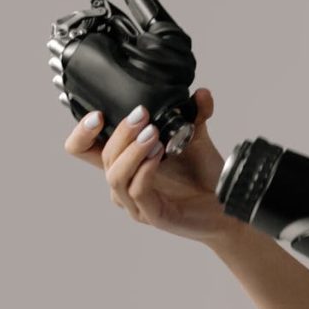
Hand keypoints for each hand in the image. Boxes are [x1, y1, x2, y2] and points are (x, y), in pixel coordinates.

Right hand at [63, 87, 246, 245]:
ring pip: (116, 175)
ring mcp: (136, 202)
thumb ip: (195, 115)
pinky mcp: (153, 215)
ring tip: (153, 134)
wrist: (227, 204)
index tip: (97, 114)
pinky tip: (159, 155)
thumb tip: (202, 93)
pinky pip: (137, 191)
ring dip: (132, 151)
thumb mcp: (196, 139)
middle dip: (120, 132)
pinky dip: (145, 170)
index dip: (82, 133)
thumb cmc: (204, 176)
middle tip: (141, 114)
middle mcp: (126, 182)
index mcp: (127, 162)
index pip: (85, 149)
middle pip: (101, 157)